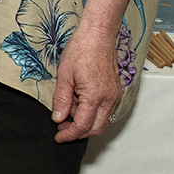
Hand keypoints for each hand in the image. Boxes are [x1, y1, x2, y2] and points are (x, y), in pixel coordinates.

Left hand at [51, 27, 123, 142]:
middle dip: (78, 132)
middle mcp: (109, 98)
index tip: (59, 137)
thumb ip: (61, 99)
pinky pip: (105, 110)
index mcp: (95, 96)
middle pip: (96, 128)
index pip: (83, 125)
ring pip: (101, 120)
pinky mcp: (115, 91)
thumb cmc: (82, 50)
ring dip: (85, 121)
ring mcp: (114, 95)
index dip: (69, 134)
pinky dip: (92, 112)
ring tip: (67, 111)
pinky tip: (78, 102)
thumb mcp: (64, 75)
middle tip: (62, 128)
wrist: (98, 36)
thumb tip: (58, 118)